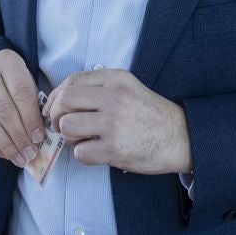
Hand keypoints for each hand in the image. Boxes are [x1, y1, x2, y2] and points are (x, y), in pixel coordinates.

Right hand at [0, 49, 45, 164]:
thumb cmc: (10, 81)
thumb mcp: (24, 81)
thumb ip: (33, 103)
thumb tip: (38, 138)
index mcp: (7, 61)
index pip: (21, 93)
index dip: (31, 118)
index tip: (39, 138)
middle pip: (3, 110)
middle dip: (18, 136)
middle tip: (29, 154)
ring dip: (5, 145)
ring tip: (18, 158)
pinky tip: (3, 153)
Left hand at [45, 69, 191, 174]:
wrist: (180, 138)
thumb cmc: (151, 115)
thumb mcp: (130, 88)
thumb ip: (100, 88)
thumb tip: (62, 99)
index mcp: (116, 80)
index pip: (72, 81)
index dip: (56, 96)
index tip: (55, 107)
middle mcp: (114, 98)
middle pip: (64, 102)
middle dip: (56, 115)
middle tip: (62, 125)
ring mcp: (113, 124)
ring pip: (68, 127)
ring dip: (70, 137)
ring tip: (84, 139)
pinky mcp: (114, 149)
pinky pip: (80, 153)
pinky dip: (84, 154)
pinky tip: (97, 152)